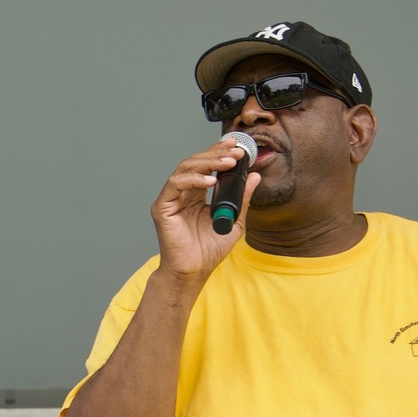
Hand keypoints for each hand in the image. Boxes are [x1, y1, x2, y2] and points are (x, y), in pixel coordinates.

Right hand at [151, 138, 261, 281]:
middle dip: (216, 153)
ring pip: (185, 168)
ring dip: (208, 162)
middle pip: (196, 162)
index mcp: (196, 194)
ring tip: (227, 162)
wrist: (194, 271)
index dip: (219, 152)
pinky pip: (175, 184)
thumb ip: (243, 198)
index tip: (236, 145)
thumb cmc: (209, 250)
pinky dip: (193, 179)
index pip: (206, 166)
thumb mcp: (234, 220)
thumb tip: (255, 176)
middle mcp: (183, 193)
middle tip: (236, 151)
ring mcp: (171, 199)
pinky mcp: (163, 207)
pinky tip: (210, 181)